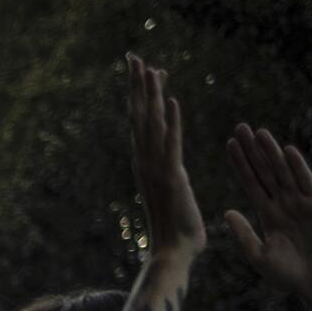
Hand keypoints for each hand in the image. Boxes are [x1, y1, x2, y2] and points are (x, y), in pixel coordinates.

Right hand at [127, 53, 204, 257]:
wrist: (173, 253)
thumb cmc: (177, 232)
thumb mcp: (174, 196)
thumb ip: (172, 181)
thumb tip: (173, 176)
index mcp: (148, 164)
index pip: (144, 122)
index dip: (144, 95)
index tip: (146, 71)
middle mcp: (146, 162)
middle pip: (140, 115)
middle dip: (137, 85)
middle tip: (134, 56)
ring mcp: (156, 169)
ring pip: (151, 124)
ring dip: (150, 95)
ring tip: (148, 67)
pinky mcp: (171, 177)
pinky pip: (171, 144)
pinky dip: (170, 121)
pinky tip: (170, 99)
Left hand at [222, 124, 311, 309]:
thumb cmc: (289, 274)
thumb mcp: (258, 255)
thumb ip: (243, 234)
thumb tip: (226, 212)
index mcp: (268, 214)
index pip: (251, 182)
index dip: (241, 164)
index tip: (229, 144)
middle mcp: (284, 203)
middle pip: (265, 171)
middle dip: (252, 150)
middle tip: (240, 127)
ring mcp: (301, 203)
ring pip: (283, 172)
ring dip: (271, 152)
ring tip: (259, 132)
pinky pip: (306, 182)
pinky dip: (297, 167)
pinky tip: (287, 150)